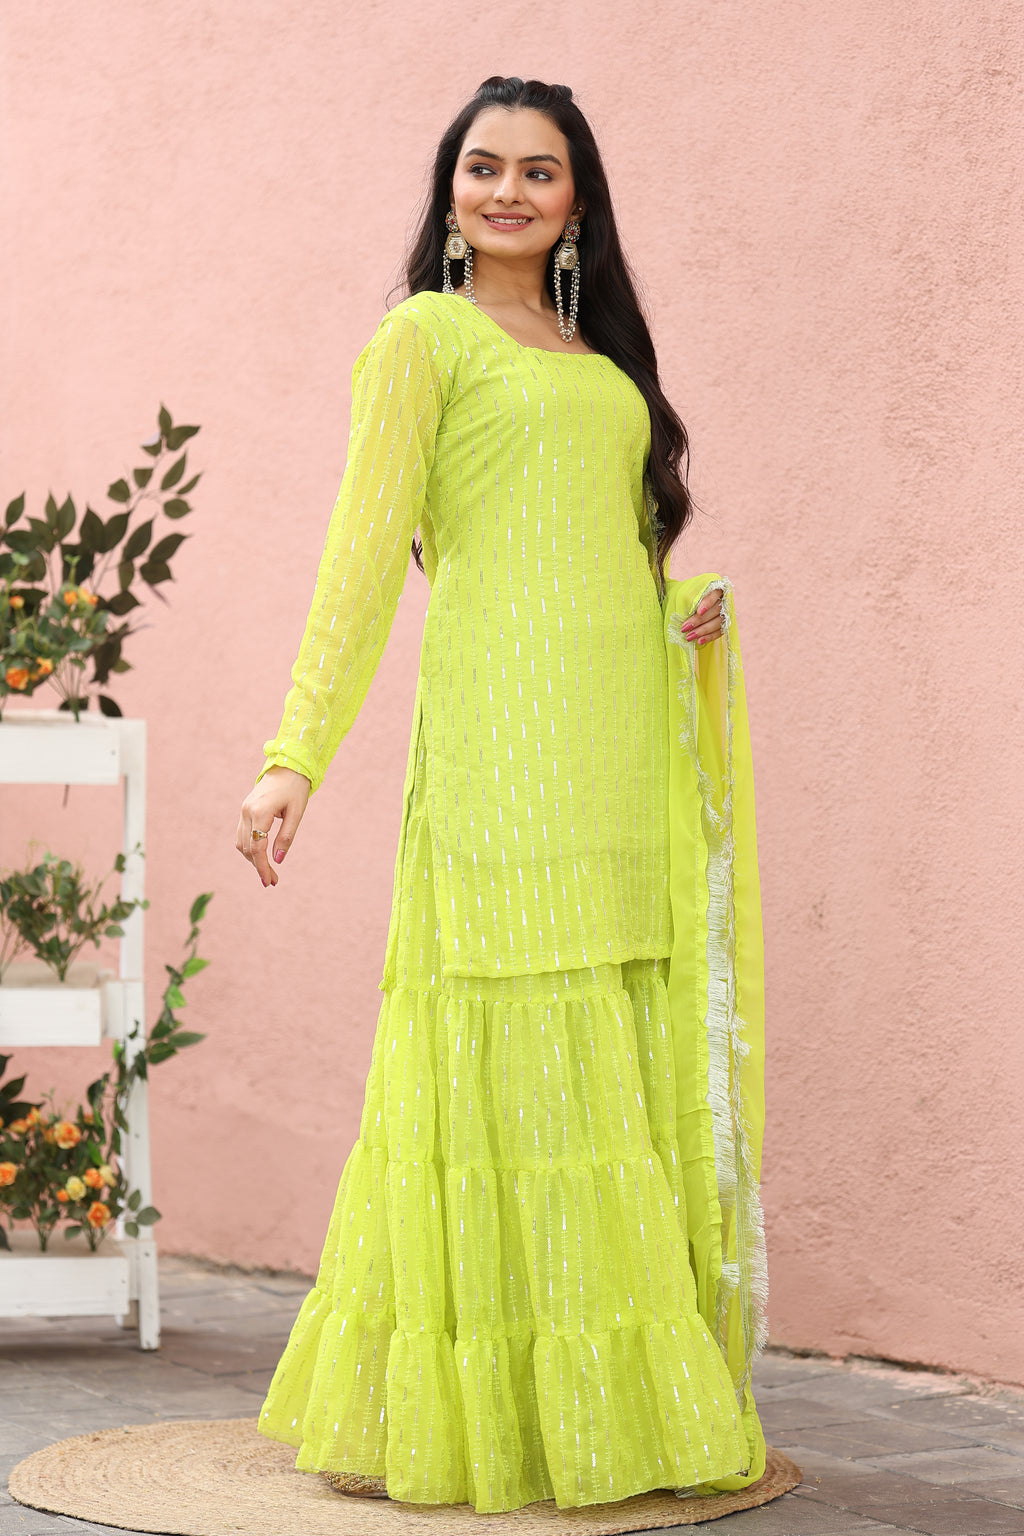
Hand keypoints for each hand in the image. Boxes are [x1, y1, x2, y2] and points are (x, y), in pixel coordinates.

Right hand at [235, 765, 310, 887]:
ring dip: (253, 859)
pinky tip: (261, 857)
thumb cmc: (296, 788)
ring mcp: (244, 810)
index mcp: (260, 812)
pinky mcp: (245, 810)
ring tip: (268, 872)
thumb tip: (278, 860)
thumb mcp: (296, 813)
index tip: (268, 882)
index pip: (257, 848)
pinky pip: (242, 834)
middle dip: (258, 866)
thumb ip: (286, 837)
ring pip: (242, 843)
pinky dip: (250, 848)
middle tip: (272, 881)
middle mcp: (247, 811)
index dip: (262, 867)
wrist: (287, 766)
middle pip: (247, 848)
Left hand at [678, 588, 725, 644]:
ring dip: (703, 631)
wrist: (688, 603)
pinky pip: (719, 632)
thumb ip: (686, 598)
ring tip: (689, 637)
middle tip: (685, 628)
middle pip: (715, 610)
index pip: (714, 594)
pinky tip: (699, 641)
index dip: (708, 603)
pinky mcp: (724, 624)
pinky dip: (709, 637)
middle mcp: (723, 599)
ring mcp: (726, 612)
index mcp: (716, 588)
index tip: (699, 612)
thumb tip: (683, 608)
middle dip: (699, 621)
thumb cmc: (686, 595)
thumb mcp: (684, 592)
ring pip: (718, 622)